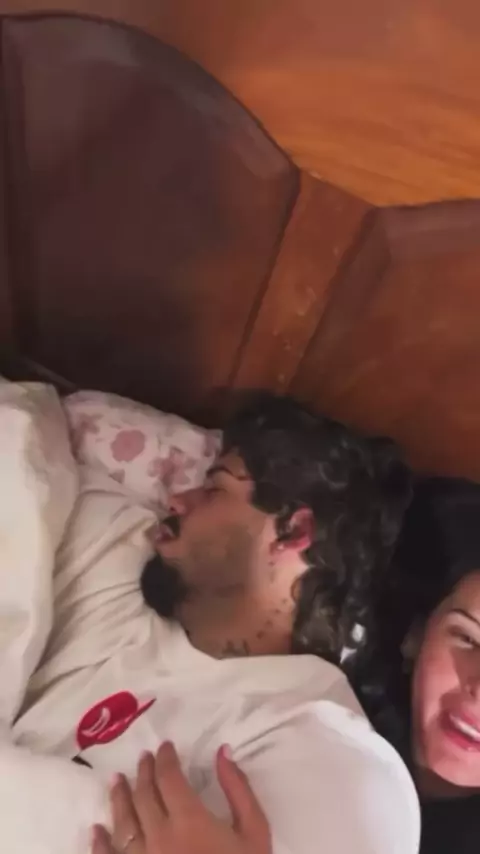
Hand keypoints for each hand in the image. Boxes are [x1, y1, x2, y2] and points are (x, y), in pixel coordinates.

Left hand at [91, 742, 270, 853]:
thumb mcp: (255, 831)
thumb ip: (238, 789)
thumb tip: (222, 752)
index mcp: (190, 820)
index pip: (169, 778)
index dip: (165, 759)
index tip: (165, 747)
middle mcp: (160, 836)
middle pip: (144, 796)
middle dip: (144, 772)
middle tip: (143, 758)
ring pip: (123, 824)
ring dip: (118, 799)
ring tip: (116, 781)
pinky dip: (100, 844)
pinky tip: (96, 830)